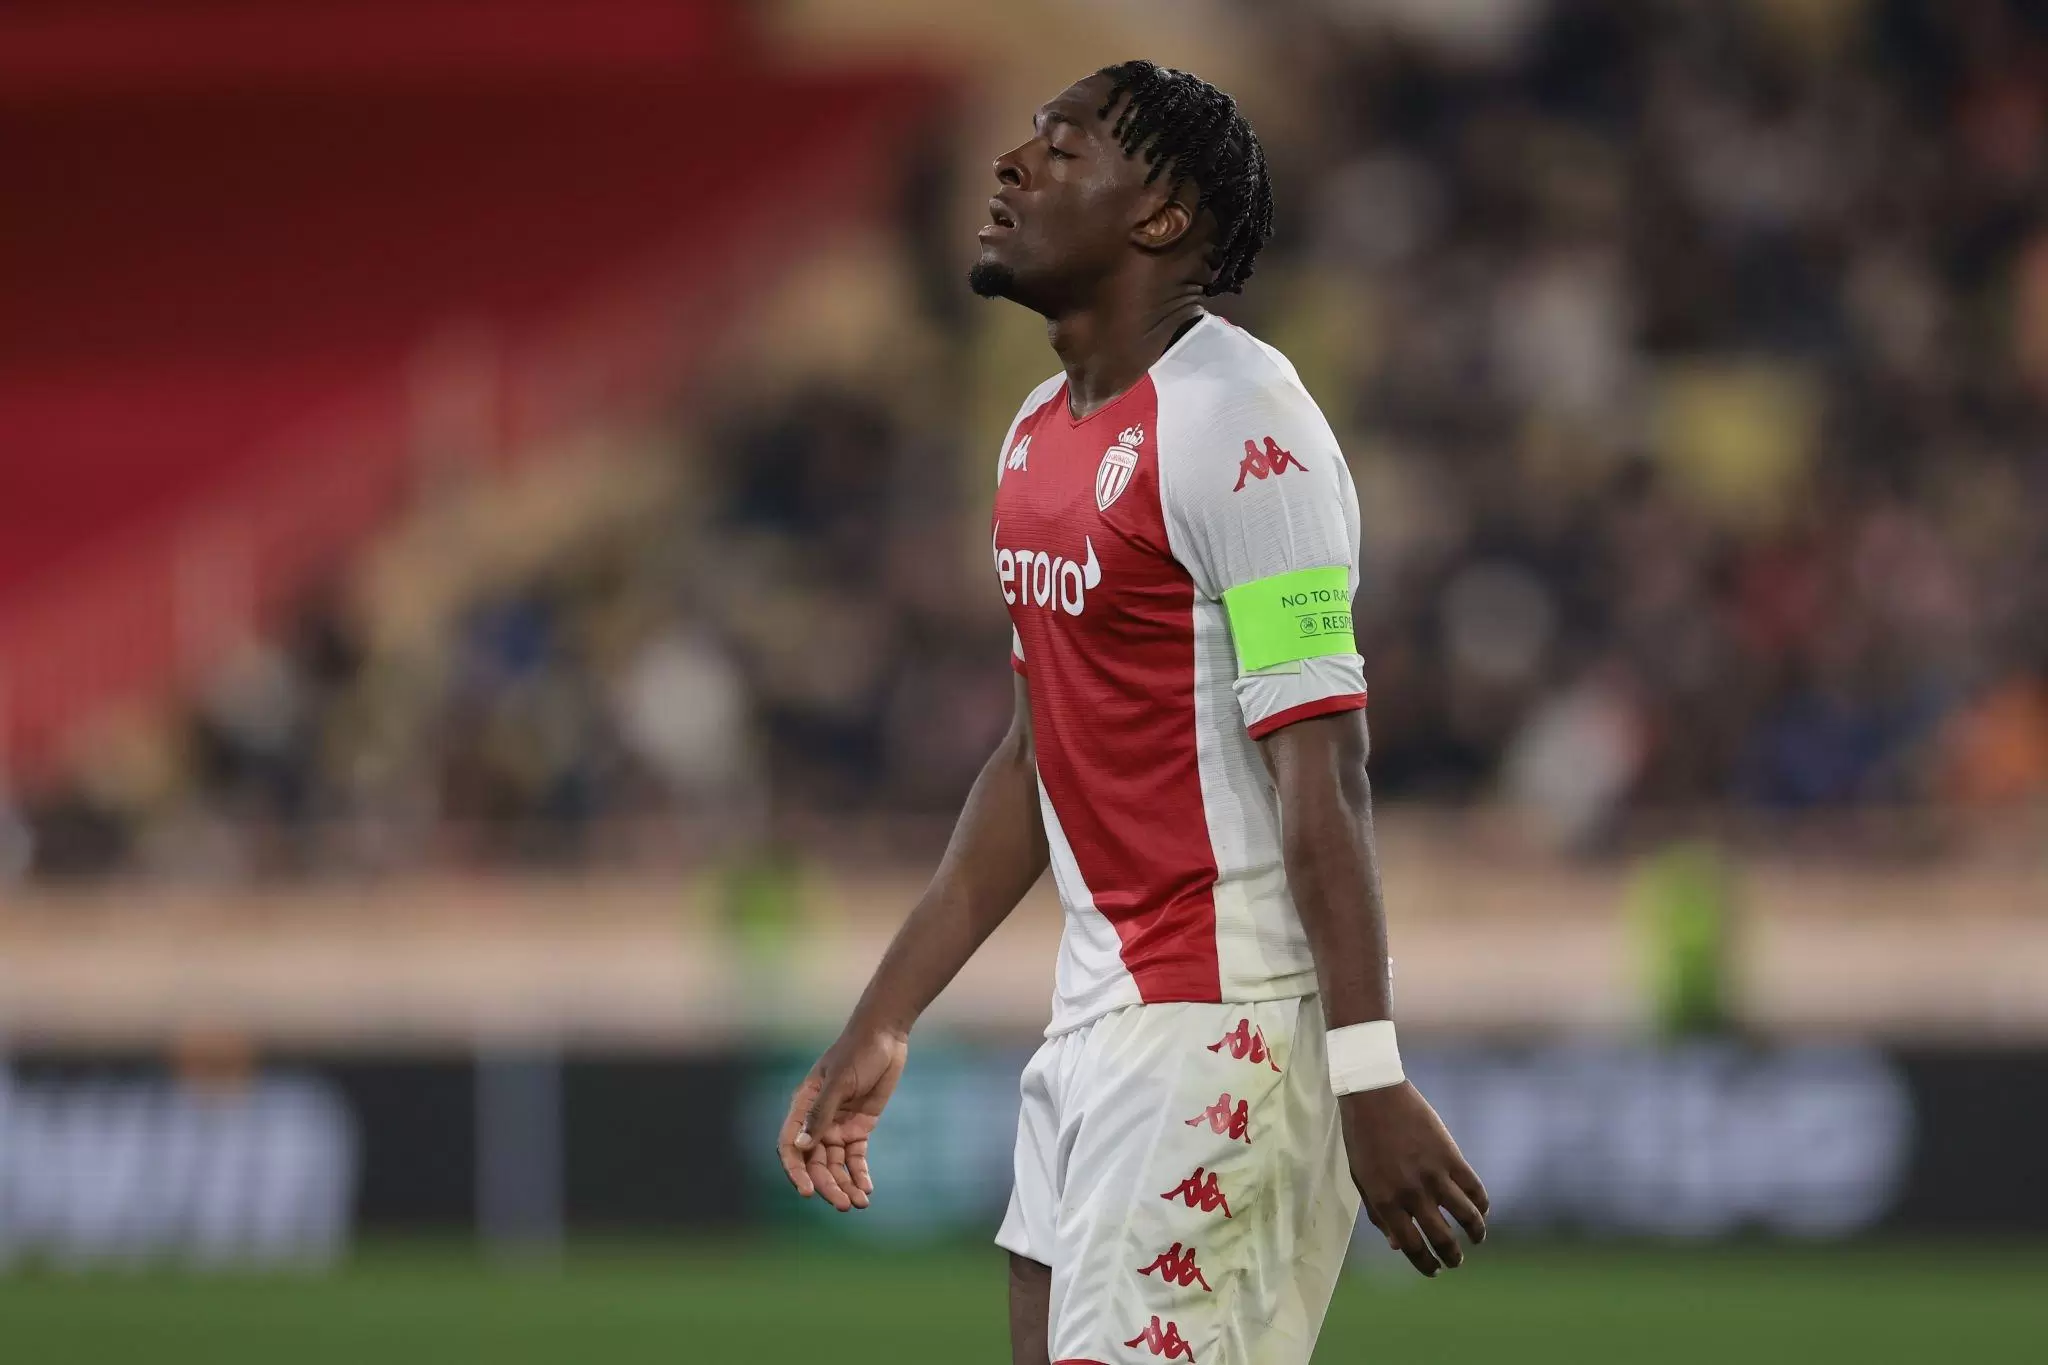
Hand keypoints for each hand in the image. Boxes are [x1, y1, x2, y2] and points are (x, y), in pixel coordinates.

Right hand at [776, 1026, 908, 1212]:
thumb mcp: (839, 1082)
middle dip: (827, 1185)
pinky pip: (856, 1157)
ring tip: (859, 1203)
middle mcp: (817, 1121)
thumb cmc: (857, 1053)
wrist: (885, 1037)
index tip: (807, 1191)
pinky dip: (860, 1174)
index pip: (791, 1146)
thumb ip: (821, 1114)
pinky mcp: (859, 1127)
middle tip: (843, 1205)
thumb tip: (802, 1146)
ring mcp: (838, 1125)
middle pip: (816, 1162)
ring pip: (837, 1164)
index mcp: (803, 1107)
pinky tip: (866, 1190)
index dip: (796, 1171)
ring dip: (845, 1185)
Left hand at [1341, 1081, 1487, 1276]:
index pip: (1411, 1247)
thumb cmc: (1362, 1138)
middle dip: (1452, 1257)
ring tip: (1476, 1239)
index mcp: (1385, 1201)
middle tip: (1456, 1261)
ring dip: (1476, 1234)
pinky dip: (1482, 1204)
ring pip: (1466, 1217)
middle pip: (1442, 1238)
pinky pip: (1475, 1189)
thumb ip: (1379, 1214)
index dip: (1425, 1264)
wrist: (1373, 1094)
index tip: (1434, 1270)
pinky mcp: (1450, 1156)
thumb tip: (1397, 1246)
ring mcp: (1433, 1174)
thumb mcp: (1362, 1179)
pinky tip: (1481, 1211)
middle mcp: (1411, 1193)